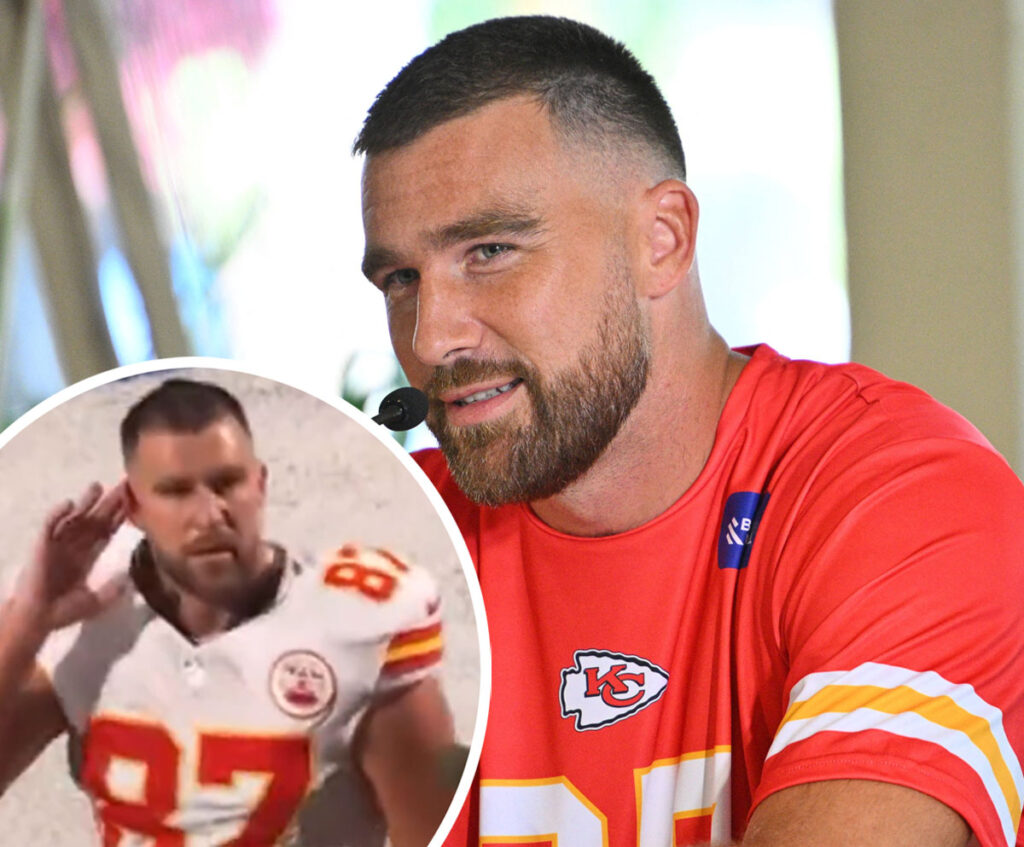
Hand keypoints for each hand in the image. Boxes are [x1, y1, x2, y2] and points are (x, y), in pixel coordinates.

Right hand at [13, 481, 128, 630]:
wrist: (37, 621)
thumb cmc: (63, 612)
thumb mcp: (95, 602)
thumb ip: (112, 591)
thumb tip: (130, 580)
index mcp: (87, 557)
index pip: (106, 532)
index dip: (119, 517)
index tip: (133, 502)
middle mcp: (74, 546)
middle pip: (94, 520)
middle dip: (108, 503)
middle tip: (122, 485)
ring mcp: (57, 544)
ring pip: (74, 518)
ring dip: (85, 503)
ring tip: (98, 486)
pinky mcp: (42, 546)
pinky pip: (50, 526)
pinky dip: (58, 514)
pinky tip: (69, 503)